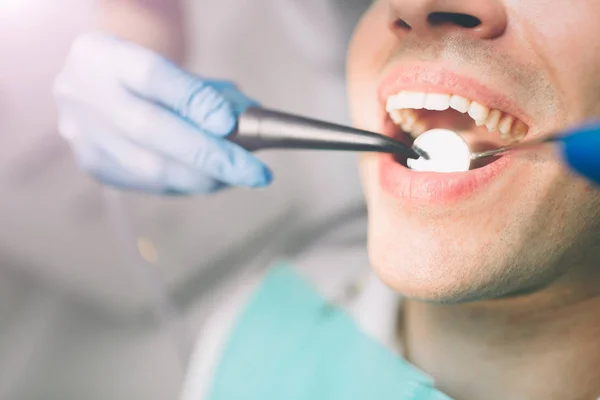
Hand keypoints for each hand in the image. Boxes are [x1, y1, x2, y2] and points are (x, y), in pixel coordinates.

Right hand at [54, 33, 271, 194]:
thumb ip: (199, 90)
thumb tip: (244, 122)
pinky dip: (187, 185)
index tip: (228, 122)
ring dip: (203, 178)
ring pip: (148, 167)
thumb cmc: (137, 76)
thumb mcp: (162, 65)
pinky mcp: (94, 165)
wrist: (85, 88)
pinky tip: (212, 181)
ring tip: (239, 177)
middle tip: (255, 172)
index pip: (151, 75)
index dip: (192, 100)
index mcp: (106, 55)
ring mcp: (85, 134)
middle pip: (150, 128)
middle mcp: (86, 94)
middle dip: (210, 156)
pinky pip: (147, 184)